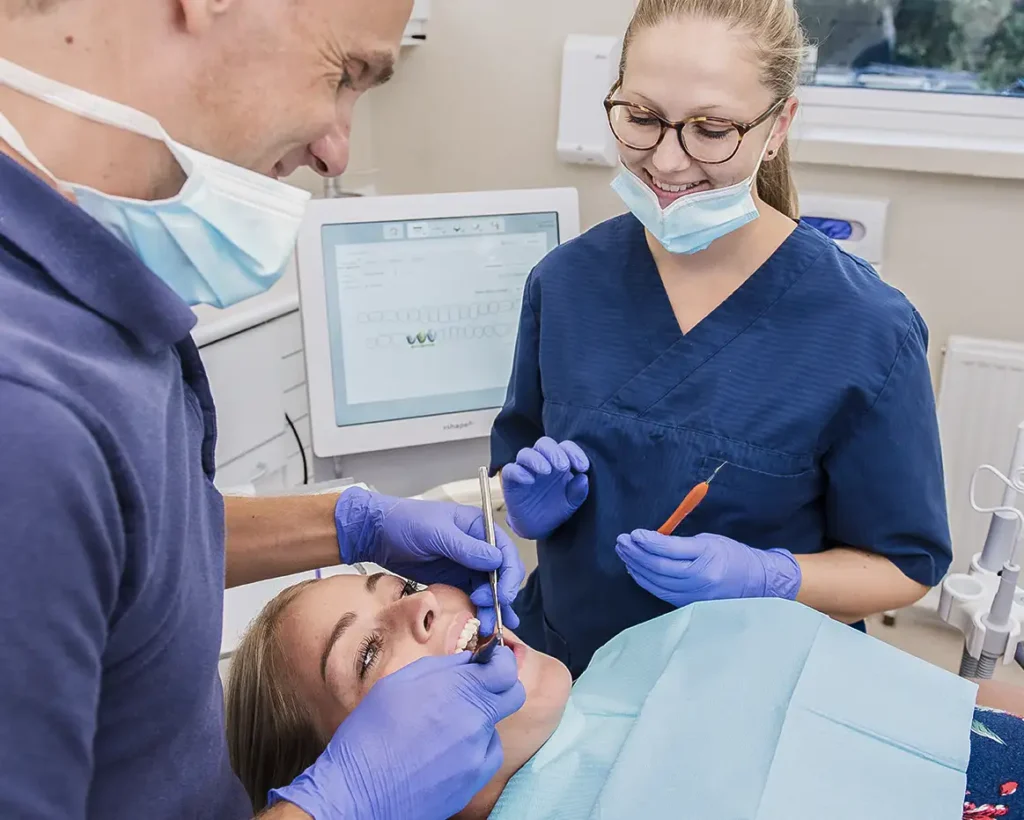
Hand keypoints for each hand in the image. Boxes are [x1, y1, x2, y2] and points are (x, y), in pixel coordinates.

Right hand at [269, 647, 525, 819]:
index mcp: (456, 689)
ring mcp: (477, 752)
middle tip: (475, 688)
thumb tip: (468, 661)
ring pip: (495, 725)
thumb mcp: (398, 683)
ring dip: (480, 720)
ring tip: (443, 729)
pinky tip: (446, 752)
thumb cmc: (369, 734)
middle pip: (513, 694)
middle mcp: (474, 719)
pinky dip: (475, 749)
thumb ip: (442, 667)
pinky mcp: (475, 780)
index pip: (505, 668)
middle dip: (500, 686)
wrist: (358, 792)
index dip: (501, 661)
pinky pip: (488, 754)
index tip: (491, 661)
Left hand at [335, 489, 523, 633]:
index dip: (508, 575)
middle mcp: (477, 546)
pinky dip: (479, 610)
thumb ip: (466, 548)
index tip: (503, 596)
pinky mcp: (454, 579)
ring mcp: (466, 564)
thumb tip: (496, 560)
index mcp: (478, 527)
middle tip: (491, 614)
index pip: (505, 552)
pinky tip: (485, 624)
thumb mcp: (436, 533)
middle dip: (500, 596)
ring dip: (492, 608)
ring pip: (489, 589)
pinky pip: (472, 596)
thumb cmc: (405, 522)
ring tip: (489, 628)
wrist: (377, 534)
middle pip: (501, 574)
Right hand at [501, 437, 589, 539]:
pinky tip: (529, 480)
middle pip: (544, 444)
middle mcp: (541, 461)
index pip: (565, 447)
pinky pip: (510, 470)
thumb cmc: (555, 509)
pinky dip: (519, 472)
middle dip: (554, 452)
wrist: (537, 528)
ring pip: (526, 453)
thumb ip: (578, 491)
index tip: (583, 467)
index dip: (574, 452)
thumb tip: (584, 478)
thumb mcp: (571, 503)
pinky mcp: (510, 480)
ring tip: (546, 471)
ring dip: (536, 459)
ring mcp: (525, 469)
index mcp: (558, 461)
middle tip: (563, 466)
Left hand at [615, 530, 801, 608]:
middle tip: (621, 541)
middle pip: (659, 567)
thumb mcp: (710, 540)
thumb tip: (650, 541)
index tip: (633, 533)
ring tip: (624, 553)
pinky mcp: (690, 604)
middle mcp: (700, 577)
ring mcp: (695, 594)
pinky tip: (636, 570)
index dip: (648, 541)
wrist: (758, 582)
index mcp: (707, 555)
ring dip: (636, 567)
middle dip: (636, 553)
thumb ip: (680, 542)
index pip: (670, 549)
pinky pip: (661, 593)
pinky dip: (645, 581)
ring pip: (656, 582)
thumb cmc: (733, 555)